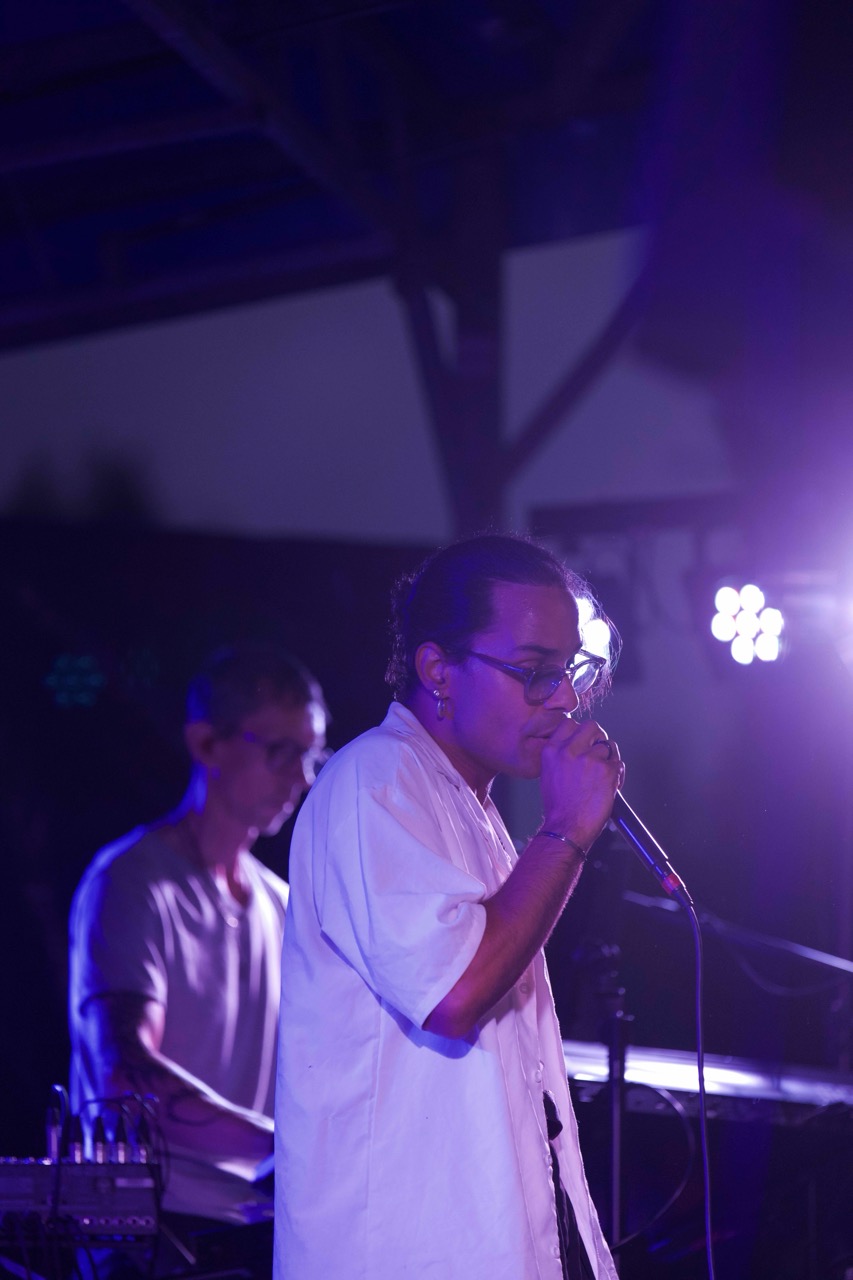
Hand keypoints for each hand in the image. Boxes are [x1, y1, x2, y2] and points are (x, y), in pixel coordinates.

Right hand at [539, 718, 623, 850]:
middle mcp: (569, 750)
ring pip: (609, 746)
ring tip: (602, 776)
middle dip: (598, 738)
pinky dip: (617, 774)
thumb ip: (561, 754)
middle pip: (592, 727)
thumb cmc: (558, 806)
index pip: (570, 723)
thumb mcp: (549, 772)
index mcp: (552, 750)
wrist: (567, 827)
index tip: (584, 740)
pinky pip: (618, 763)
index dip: (580, 732)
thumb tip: (578, 744)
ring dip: (609, 759)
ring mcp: (589, 759)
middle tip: (598, 753)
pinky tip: (609, 786)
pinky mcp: (607, 771)